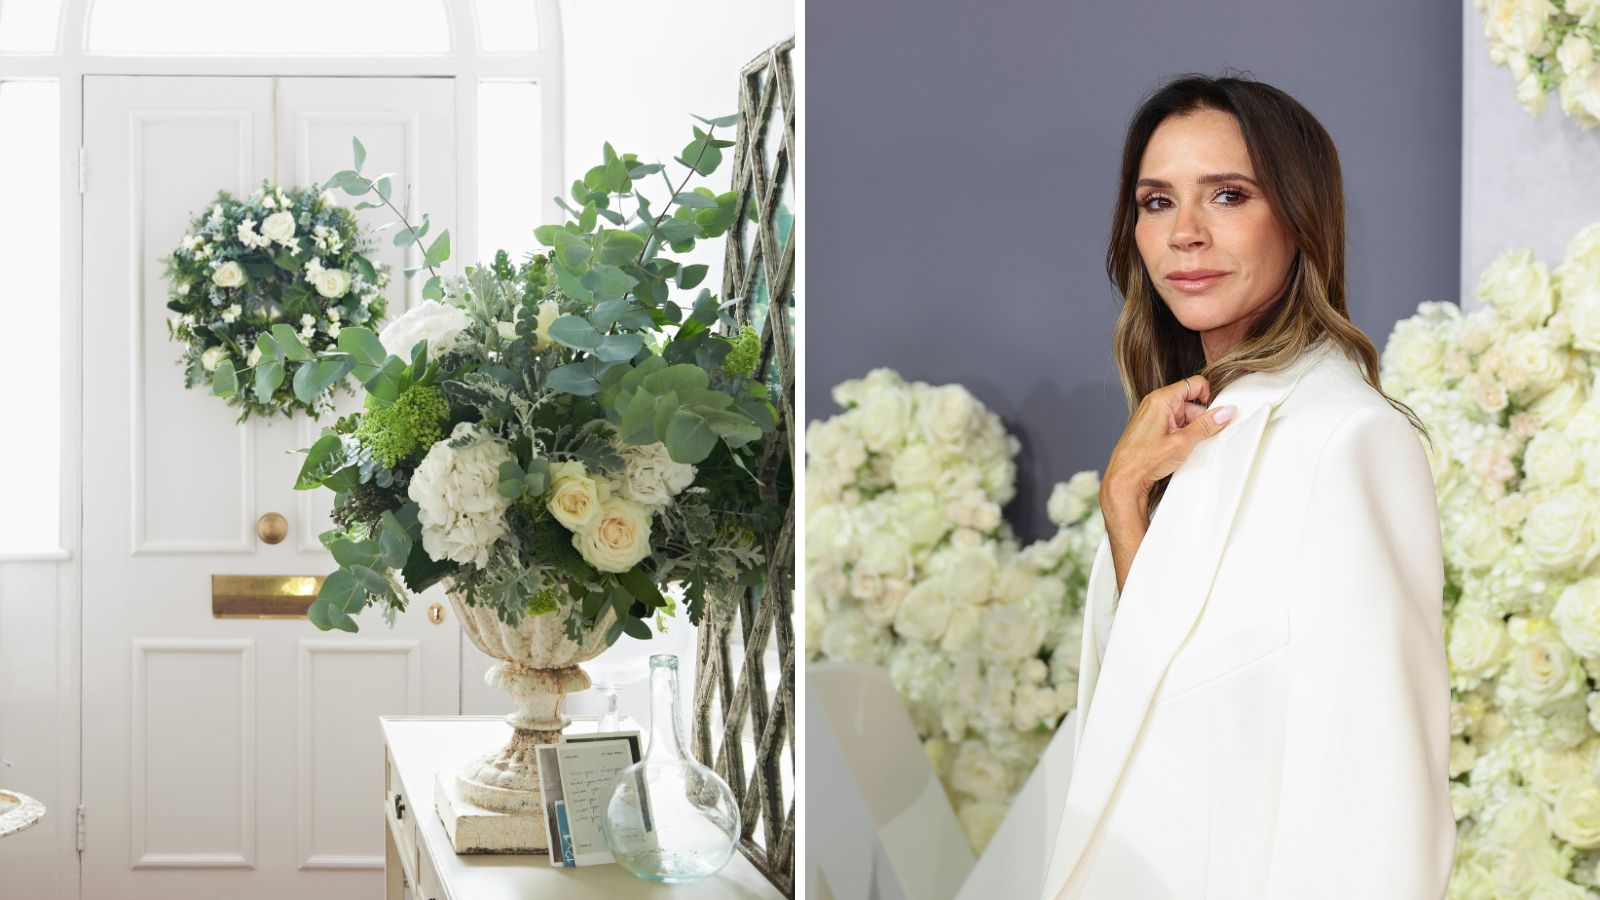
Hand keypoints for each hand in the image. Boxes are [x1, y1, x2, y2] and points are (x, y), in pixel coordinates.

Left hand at [1099, 374, 1235, 590]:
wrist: (1117, 491)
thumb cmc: (1143, 468)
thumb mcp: (1181, 445)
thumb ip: (1206, 426)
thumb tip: (1230, 410)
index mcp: (1157, 402)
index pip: (1193, 384)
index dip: (1208, 396)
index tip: (1222, 412)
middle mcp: (1152, 410)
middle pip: (1189, 402)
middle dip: (1202, 415)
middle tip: (1212, 435)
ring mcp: (1151, 425)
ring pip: (1183, 419)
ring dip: (1194, 431)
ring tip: (1197, 450)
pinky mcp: (1151, 441)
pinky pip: (1176, 433)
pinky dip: (1184, 441)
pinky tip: (1187, 457)